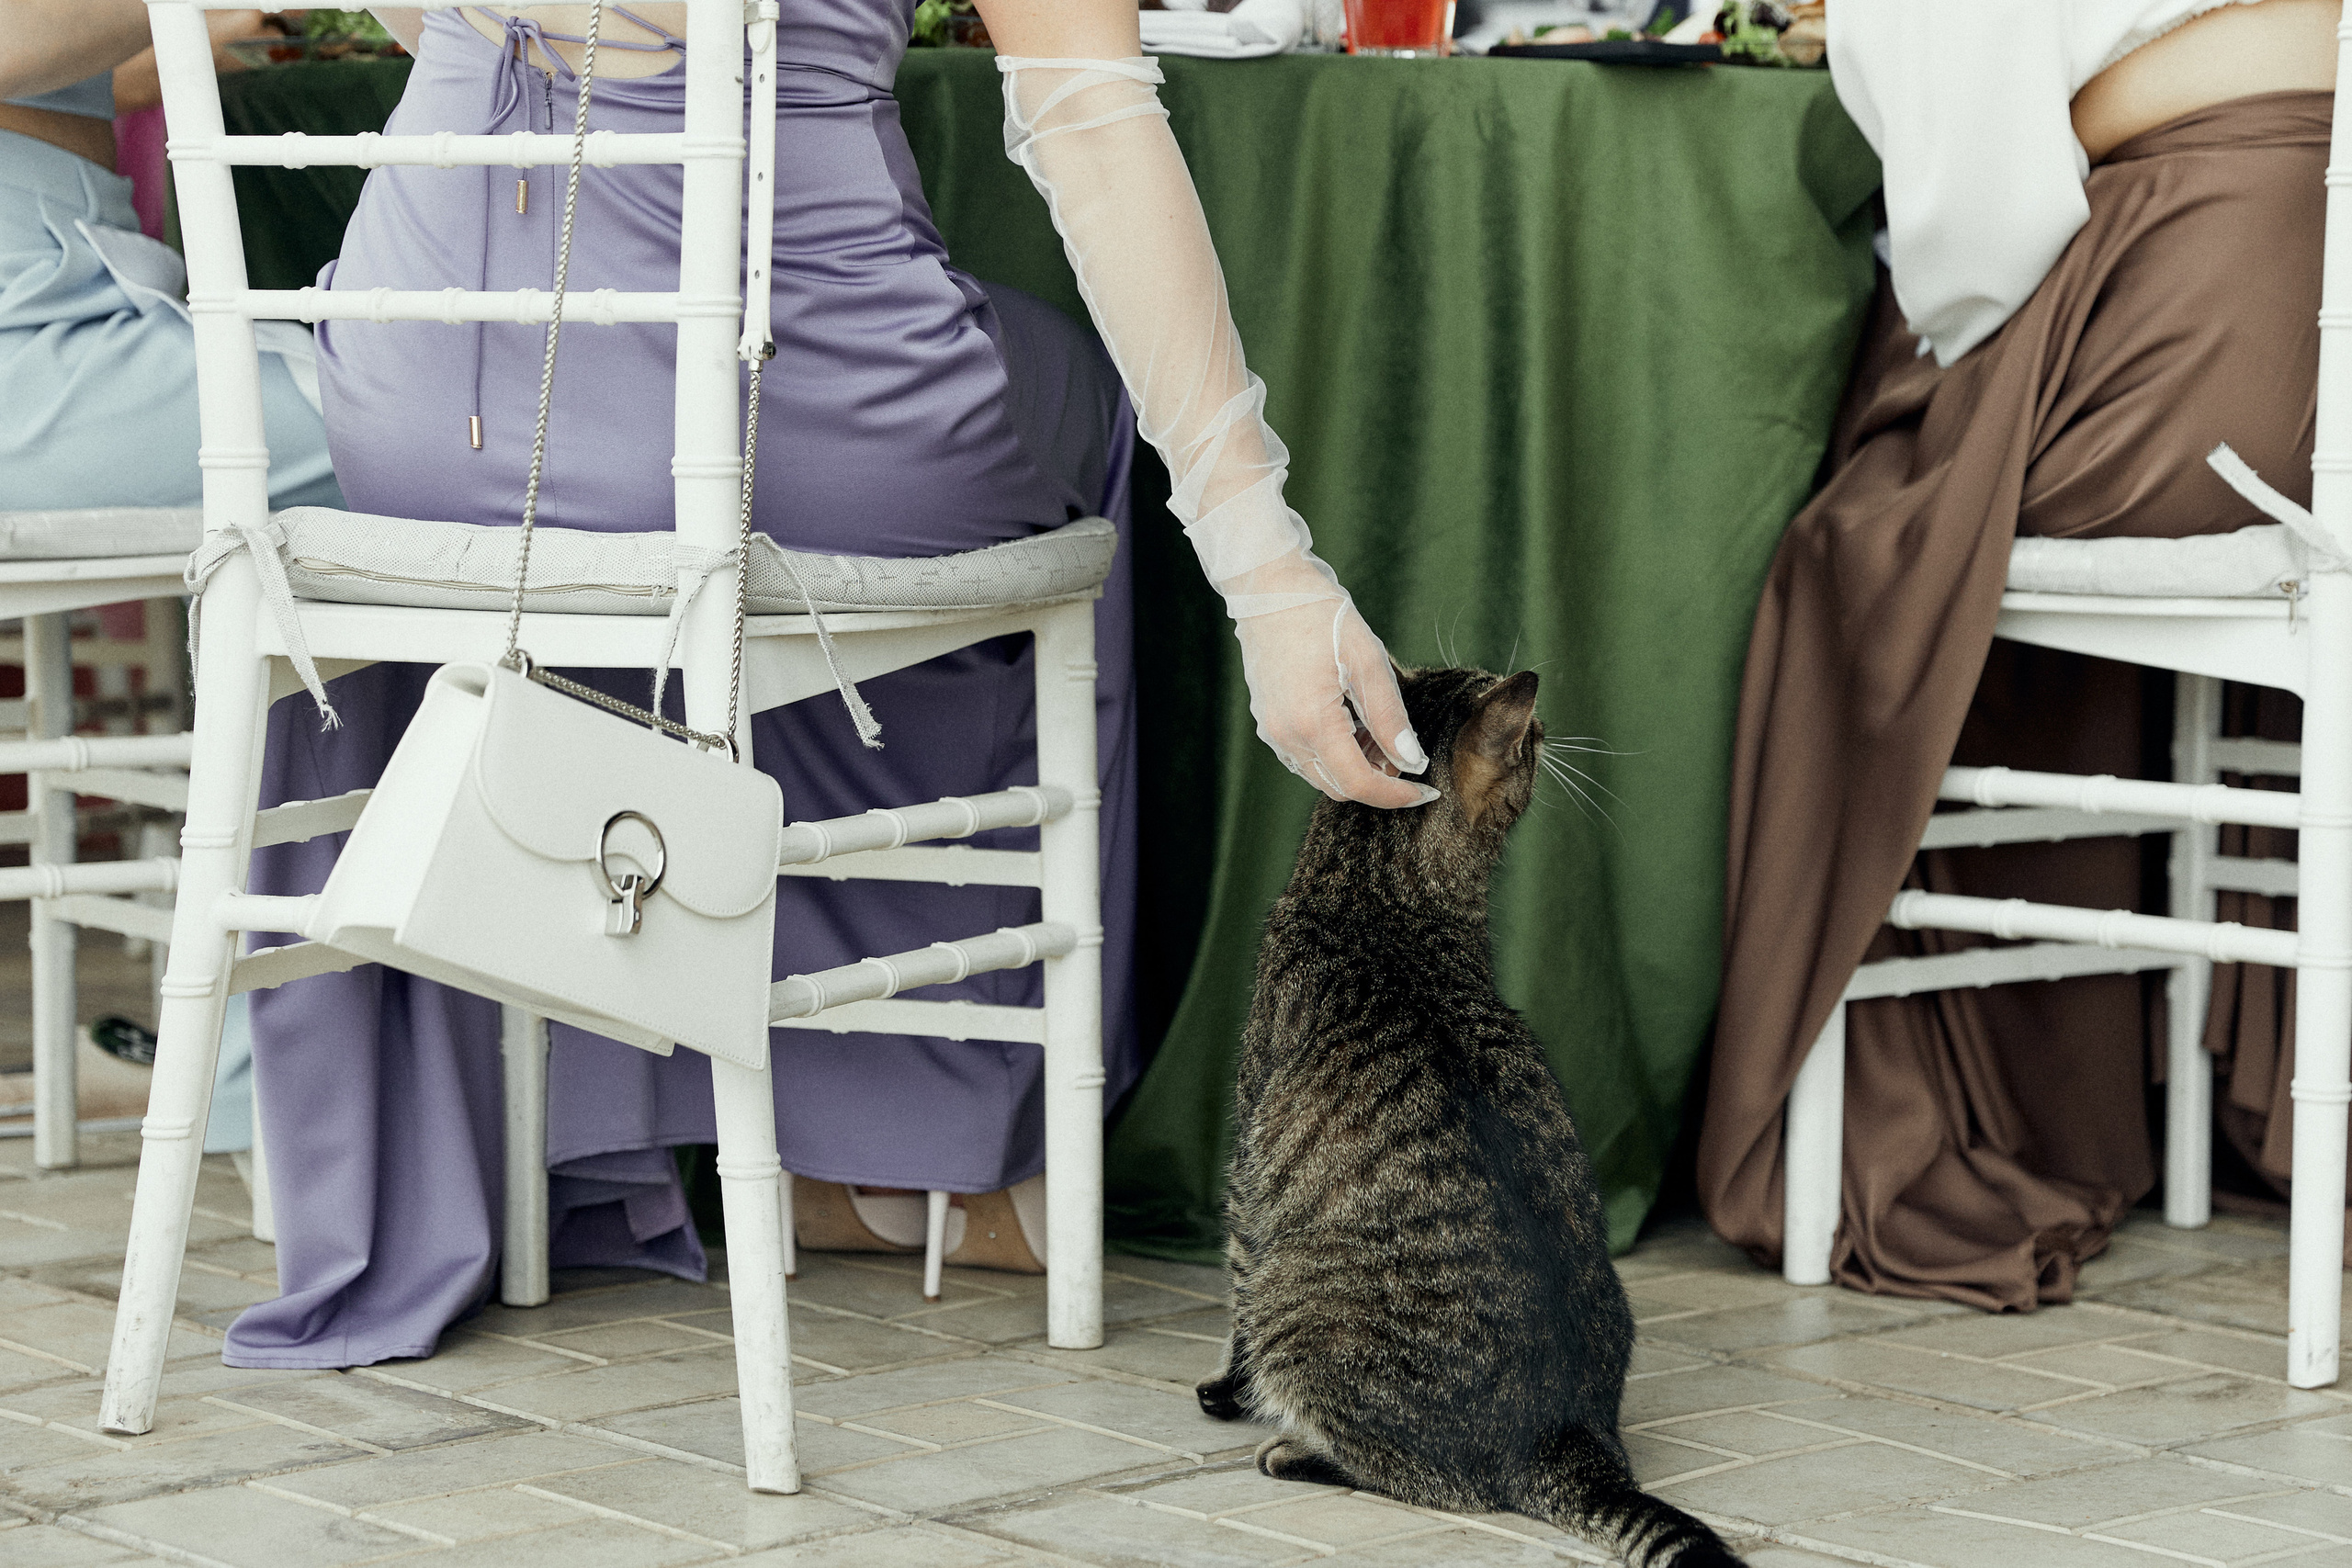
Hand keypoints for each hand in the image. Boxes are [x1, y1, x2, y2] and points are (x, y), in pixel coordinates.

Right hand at [1232, 583, 1433, 808]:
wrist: (1269, 589)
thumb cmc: (1321, 616)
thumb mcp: (1368, 662)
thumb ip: (1390, 717)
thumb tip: (1412, 760)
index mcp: (1312, 723)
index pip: (1359, 784)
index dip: (1396, 795)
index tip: (1426, 792)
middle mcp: (1286, 736)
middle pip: (1339, 787)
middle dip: (1378, 780)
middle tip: (1405, 751)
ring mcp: (1272, 731)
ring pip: (1321, 774)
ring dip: (1356, 766)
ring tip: (1379, 730)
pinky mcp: (1268, 722)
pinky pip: (1304, 757)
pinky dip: (1334, 754)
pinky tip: (1353, 722)